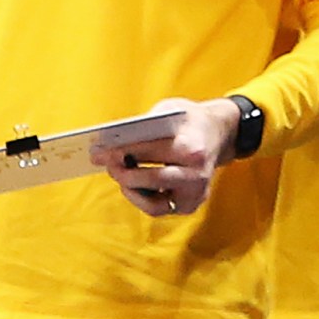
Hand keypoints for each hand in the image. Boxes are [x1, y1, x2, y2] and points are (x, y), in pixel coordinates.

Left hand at [88, 97, 238, 218]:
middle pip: (152, 179)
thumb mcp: (170, 109)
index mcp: (192, 147)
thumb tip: (107, 145)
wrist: (220, 133)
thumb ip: (143, 125)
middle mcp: (197, 173)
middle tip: (106, 163)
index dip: (121, 151)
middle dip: (122, 172)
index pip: (150, 151)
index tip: (99, 151)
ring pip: (154, 202)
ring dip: (131, 189)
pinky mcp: (191, 204)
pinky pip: (160, 209)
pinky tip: (133, 186)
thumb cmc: (189, 121)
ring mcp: (196, 192)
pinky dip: (143, 199)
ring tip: (119, 174)